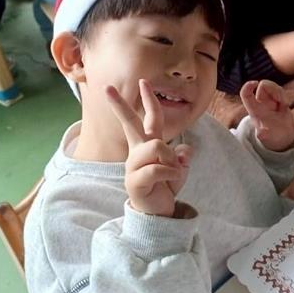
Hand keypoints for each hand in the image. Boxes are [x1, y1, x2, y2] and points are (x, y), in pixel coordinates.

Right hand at [107, 79, 191, 216]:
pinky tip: (171, 182)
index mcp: (148, 145)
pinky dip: (172, 175)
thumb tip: (185, 150)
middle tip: (108, 88)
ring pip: (157, 147)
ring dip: (171, 161)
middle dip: (121, 105)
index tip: (142, 81)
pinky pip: (158, 169)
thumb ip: (182, 156)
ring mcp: (134, 165)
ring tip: (173, 173)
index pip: (149, 118)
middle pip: (131, 123)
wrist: (158, 212)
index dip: (148, 100)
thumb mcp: (179, 168)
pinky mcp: (134, 181)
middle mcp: (138, 151)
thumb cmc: (166, 186)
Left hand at [240, 79, 293, 151]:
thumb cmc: (272, 136)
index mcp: (254, 110)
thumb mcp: (267, 137)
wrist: (282, 136)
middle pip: (263, 85)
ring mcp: (269, 100)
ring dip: (279, 93)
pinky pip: (280, 91)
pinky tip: (284, 105)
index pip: (246, 94)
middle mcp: (260, 103)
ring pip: (273, 86)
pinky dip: (284, 97)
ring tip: (283, 105)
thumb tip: (261, 135)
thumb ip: (264, 135)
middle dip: (273, 89)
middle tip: (279, 101)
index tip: (255, 83)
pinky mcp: (277, 100)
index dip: (248, 86)